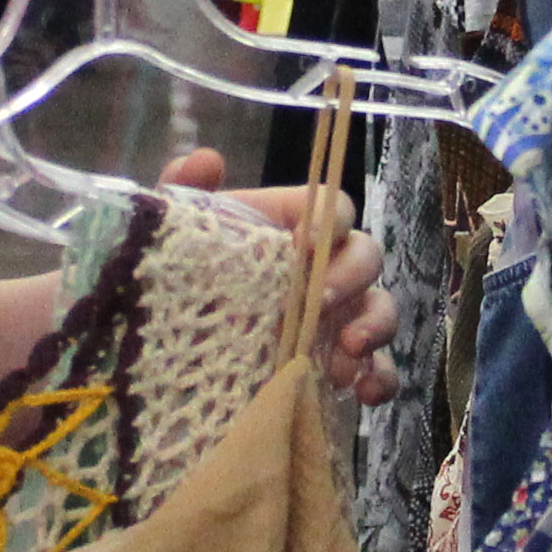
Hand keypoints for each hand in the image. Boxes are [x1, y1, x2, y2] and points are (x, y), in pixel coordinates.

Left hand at [164, 150, 402, 405]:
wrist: (169, 353)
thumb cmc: (178, 282)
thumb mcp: (172, 238)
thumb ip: (184, 193)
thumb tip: (205, 159)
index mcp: (292, 230)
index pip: (334, 208)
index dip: (330, 220)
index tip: (304, 245)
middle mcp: (324, 271)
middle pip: (367, 256)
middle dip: (352, 277)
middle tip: (320, 303)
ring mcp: (337, 320)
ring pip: (381, 310)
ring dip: (374, 327)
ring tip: (346, 354)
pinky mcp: (337, 366)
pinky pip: (379, 370)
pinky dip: (382, 379)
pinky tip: (363, 393)